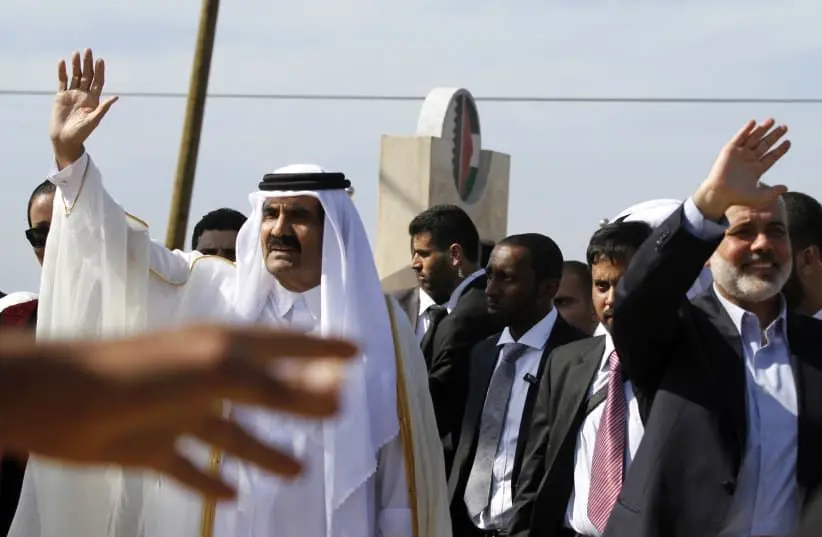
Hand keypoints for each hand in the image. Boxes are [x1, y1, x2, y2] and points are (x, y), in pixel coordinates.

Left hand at [0, 324, 356, 497]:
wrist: (64, 402)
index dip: (323, 348)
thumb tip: (337, 396)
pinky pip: (192, 467)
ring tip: (298, 471)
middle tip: (336, 411)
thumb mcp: (222, 374)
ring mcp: (182, 412)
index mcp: (226, 349)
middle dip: (300, 400)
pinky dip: (212, 480)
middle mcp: (209, 377)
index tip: (357, 351)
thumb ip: (278, 387)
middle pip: (267, 390)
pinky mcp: (154, 446)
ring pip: (235, 434)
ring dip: (266, 451)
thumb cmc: (147, 374)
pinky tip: (231, 496)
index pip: (288, 345)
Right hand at [50, 49, 117, 168]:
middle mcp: (84, 96)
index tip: (100, 60)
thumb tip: (116, 97)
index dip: (99, 71)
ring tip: (77, 53)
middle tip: (89, 50)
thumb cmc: (81, 132)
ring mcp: (72, 95)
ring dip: (76, 65)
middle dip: (88, 64)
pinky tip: (63, 62)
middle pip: (87, 76)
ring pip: (75, 76)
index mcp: (93, 101)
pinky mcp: (61, 97)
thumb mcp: (94, 120)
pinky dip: (62, 72)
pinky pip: (62, 81)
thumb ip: (104, 108)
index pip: (98, 82)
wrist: (65, 139)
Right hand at [694, 118, 790, 220]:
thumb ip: (773, 192)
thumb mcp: (759, 197)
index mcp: (756, 169)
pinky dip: (745, 130)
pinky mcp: (729, 150)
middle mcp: (749, 160)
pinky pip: (739, 138)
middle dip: (774, 136)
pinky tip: (753, 122)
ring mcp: (739, 154)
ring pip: (753, 139)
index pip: (771, 156)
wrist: (719, 193)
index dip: (780, 149)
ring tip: (772, 120)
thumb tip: (786, 187)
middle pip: (764, 145)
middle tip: (784, 127)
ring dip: (762, 129)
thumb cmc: (737, 197)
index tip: (788, 142)